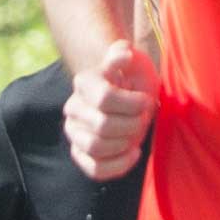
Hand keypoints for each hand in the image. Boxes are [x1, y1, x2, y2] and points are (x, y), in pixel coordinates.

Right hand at [66, 42, 158, 180]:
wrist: (129, 100)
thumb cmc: (135, 81)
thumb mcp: (135, 63)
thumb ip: (125, 55)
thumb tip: (124, 50)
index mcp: (83, 83)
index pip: (105, 98)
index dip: (132, 104)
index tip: (147, 101)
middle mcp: (73, 108)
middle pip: (102, 125)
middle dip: (132, 124)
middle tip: (143, 119)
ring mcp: (74, 133)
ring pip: (96, 147)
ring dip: (124, 143)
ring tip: (136, 134)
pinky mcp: (81, 155)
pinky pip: (95, 169)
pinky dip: (118, 165)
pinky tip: (134, 153)